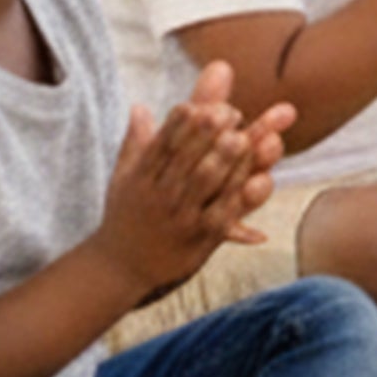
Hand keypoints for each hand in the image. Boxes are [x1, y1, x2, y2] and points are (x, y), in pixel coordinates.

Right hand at [95, 64, 291, 291]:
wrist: (120, 270)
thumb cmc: (126, 216)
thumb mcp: (124, 179)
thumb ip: (137, 142)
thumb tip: (139, 106)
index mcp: (139, 178)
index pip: (160, 146)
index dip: (178, 125)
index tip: (194, 106)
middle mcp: (158, 197)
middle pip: (184, 160)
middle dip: (206, 135)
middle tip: (229, 113)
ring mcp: (180, 218)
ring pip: (204, 184)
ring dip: (223, 159)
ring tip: (240, 138)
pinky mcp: (201, 238)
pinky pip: (223, 211)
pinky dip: (238, 192)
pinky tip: (256, 175)